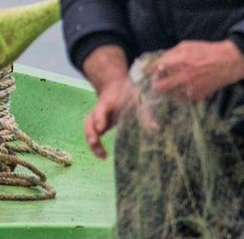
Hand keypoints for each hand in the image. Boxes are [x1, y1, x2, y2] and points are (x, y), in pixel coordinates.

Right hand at [79, 45, 134, 159]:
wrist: (114, 87)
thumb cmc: (127, 94)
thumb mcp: (136, 101)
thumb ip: (144, 115)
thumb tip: (155, 129)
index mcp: (106, 102)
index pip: (100, 110)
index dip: (100, 118)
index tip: (101, 129)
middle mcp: (97, 110)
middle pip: (89, 121)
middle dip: (90, 132)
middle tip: (95, 142)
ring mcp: (95, 118)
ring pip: (88, 129)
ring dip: (92, 142)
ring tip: (102, 156)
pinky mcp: (96, 125)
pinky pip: (91, 134)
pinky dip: (95, 145)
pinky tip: (103, 156)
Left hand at [149, 40, 243, 102]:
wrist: (227, 62)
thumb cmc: (206, 51)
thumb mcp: (186, 45)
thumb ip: (170, 54)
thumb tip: (157, 61)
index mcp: (179, 61)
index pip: (155, 68)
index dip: (150, 70)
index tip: (149, 72)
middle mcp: (183, 76)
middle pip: (159, 87)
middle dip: (155, 85)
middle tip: (156, 82)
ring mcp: (190, 88)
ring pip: (169, 95)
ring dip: (167, 91)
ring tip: (171, 85)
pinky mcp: (197, 96)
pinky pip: (181, 99)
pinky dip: (179, 95)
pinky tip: (182, 88)